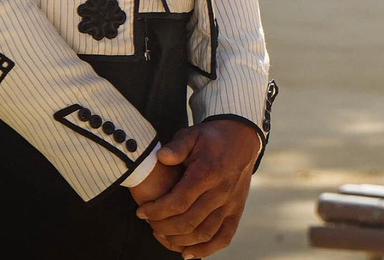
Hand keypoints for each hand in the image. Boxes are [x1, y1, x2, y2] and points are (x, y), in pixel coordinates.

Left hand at [135, 121, 261, 258]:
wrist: (242, 138)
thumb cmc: (211, 138)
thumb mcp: (192, 134)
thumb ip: (177, 146)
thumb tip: (161, 157)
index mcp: (208, 173)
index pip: (178, 201)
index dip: (156, 211)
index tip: (141, 211)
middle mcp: (221, 191)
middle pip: (189, 221)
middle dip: (163, 227)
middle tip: (149, 223)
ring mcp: (231, 203)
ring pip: (204, 233)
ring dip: (179, 240)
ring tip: (162, 234)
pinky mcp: (236, 211)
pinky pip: (224, 237)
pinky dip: (206, 250)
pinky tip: (187, 253)